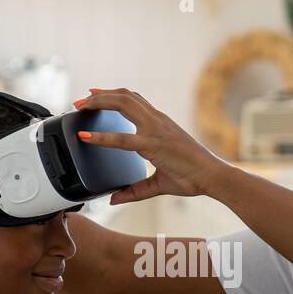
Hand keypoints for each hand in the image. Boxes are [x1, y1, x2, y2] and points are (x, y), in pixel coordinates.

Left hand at [73, 88, 232, 204]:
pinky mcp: (153, 144)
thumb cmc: (192, 177)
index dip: (113, 95)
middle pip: (125, 95)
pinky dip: (102, 136)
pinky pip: (123, 138)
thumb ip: (134, 191)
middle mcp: (157, 121)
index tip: (94, 94)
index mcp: (160, 125)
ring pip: (123, 103)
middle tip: (80, 101)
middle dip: (100, 95)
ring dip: (99, 102)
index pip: (134, 100)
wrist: (212, 177)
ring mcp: (155, 129)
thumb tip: (114, 199)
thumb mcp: (157, 183)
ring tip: (81, 107)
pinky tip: (86, 137)